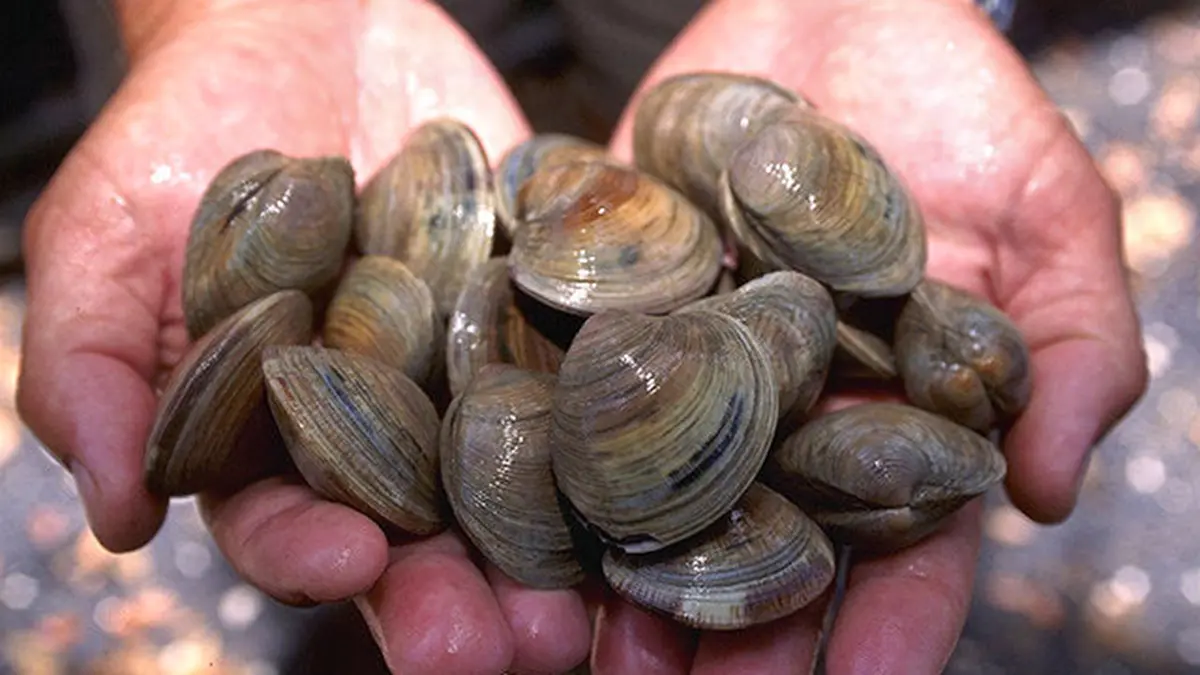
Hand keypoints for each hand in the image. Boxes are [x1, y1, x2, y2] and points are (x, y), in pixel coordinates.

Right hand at [16, 1, 593, 672]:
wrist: (307, 28)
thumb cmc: (185, 132)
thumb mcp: (106, 235)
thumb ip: (92, 369)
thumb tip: (115, 520)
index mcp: (269, 442)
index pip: (285, 526)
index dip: (310, 555)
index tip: (352, 561)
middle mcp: (379, 435)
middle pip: (420, 542)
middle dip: (461, 602)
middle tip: (512, 648)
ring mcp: (471, 381)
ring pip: (516, 491)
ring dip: (555, 558)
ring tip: (589, 607)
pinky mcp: (541, 325)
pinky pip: (585, 381)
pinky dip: (620, 430)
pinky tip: (659, 474)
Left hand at [595, 0, 1147, 671]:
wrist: (836, 13)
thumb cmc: (963, 111)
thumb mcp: (1049, 213)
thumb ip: (1076, 343)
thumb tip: (1056, 487)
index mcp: (898, 424)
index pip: (903, 553)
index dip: (888, 630)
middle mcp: (788, 418)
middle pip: (762, 553)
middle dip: (732, 636)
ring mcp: (696, 370)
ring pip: (659, 499)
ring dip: (629, 577)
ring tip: (595, 645)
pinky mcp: (617, 307)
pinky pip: (581, 388)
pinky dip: (553, 448)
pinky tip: (524, 511)